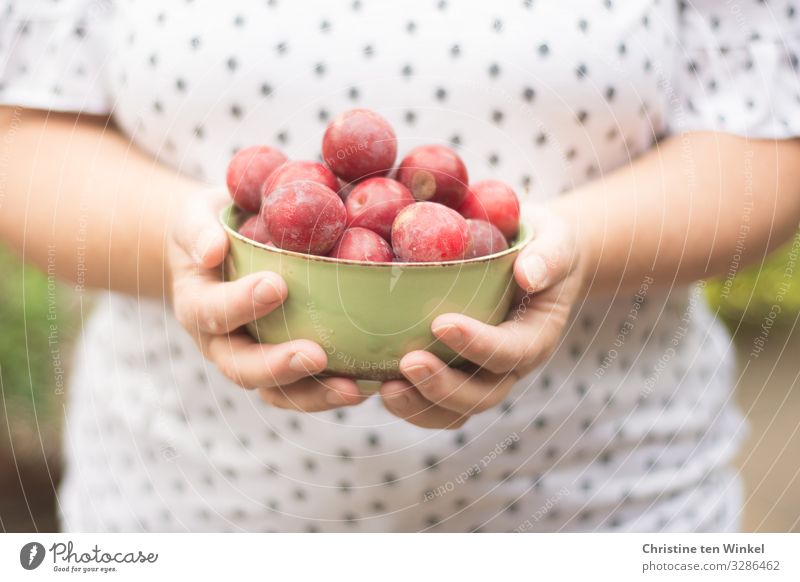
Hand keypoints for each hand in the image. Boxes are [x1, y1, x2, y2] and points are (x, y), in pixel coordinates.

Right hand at [167, 189, 366, 410]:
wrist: (216, 253)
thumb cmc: (211, 229)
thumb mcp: (195, 218)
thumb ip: (198, 230)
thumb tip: (212, 250)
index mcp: (196, 305)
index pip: (211, 311)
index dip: (241, 303)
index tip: (276, 285)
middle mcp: (220, 342)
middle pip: (242, 367)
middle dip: (278, 366)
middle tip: (315, 356)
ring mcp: (251, 359)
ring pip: (276, 391)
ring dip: (313, 394)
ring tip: (351, 390)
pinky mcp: (282, 366)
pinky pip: (304, 388)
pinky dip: (332, 392)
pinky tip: (366, 385)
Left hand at [379, 205, 585, 428]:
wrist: (539, 261)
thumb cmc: (546, 247)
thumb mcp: (556, 241)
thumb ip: (549, 257)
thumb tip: (529, 274)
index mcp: (535, 337)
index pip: (510, 351)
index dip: (477, 344)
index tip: (441, 323)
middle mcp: (510, 367)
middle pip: (481, 395)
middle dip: (443, 386)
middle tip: (408, 362)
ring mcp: (483, 377)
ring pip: (455, 411)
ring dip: (420, 405)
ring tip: (386, 389)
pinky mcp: (458, 375)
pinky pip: (434, 405)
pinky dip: (409, 404)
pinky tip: (376, 388)